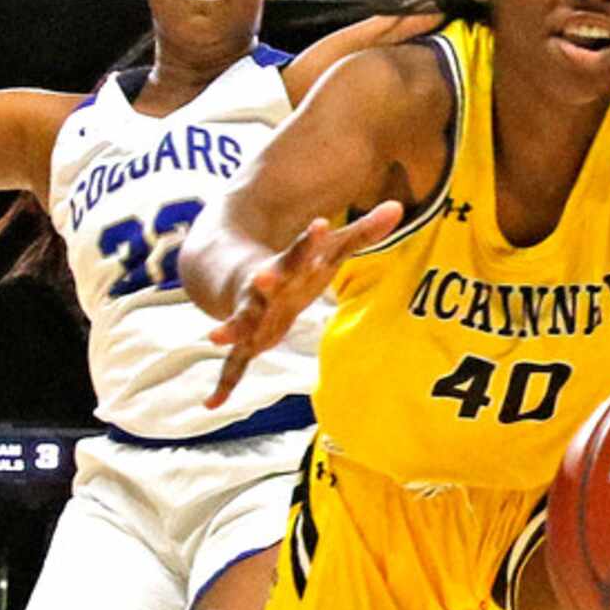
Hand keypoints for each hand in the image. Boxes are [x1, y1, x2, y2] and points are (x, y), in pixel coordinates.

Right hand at [204, 201, 402, 407]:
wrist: (235, 275)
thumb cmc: (294, 267)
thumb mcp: (328, 251)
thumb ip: (362, 232)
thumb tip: (398, 205)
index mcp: (287, 267)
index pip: (301, 251)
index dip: (310, 241)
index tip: (319, 225)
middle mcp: (264, 290)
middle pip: (265, 285)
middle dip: (265, 282)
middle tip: (263, 277)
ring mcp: (251, 315)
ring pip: (240, 322)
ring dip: (231, 329)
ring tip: (215, 336)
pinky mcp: (244, 340)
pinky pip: (233, 364)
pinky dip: (224, 384)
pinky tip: (211, 404)